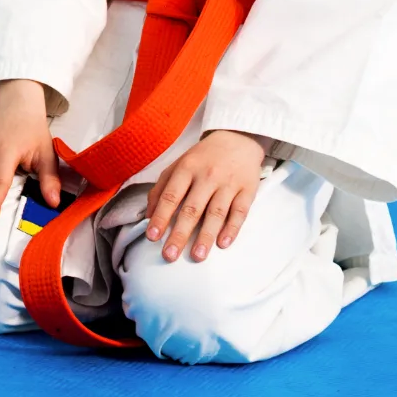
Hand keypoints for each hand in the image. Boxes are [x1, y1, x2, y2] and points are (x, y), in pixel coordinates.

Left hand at [144, 129, 270, 261]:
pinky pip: (240, 212)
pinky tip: (223, 244)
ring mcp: (228, 183)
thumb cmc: (202, 158)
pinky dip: (232, 229)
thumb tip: (148, 214)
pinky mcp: (248, 190)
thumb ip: (161, 188)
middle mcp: (207, 176)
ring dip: (206, 236)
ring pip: (216, 213)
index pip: (170, 196)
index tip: (152, 237)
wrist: (237, 139)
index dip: (160, 217)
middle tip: (170, 256)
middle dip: (180, 234)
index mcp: (186, 169)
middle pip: (192, 209)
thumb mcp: (177, 166)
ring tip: (197, 256)